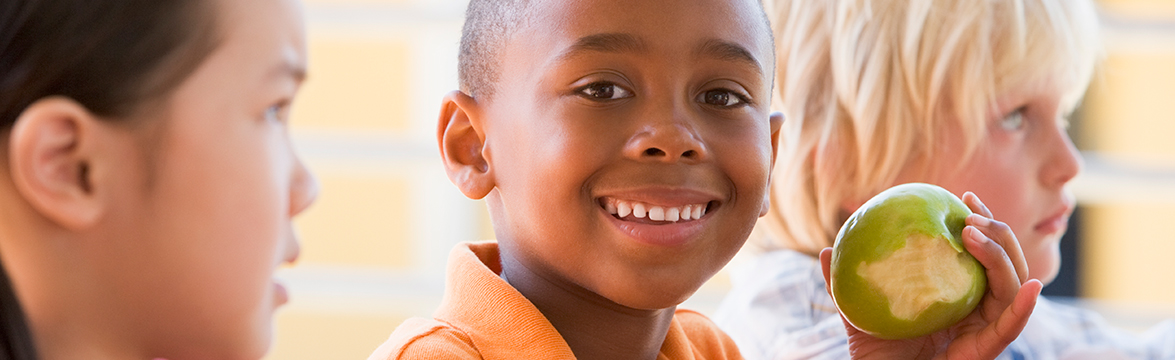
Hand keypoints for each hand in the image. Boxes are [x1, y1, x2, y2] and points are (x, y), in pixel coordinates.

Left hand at [820, 191, 1041, 359]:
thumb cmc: (876, 354)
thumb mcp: (857, 313)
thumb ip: (844, 284)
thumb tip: (827, 250)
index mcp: (957, 295)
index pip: (978, 254)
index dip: (980, 223)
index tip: (964, 197)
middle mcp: (976, 309)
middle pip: (1003, 264)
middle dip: (997, 232)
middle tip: (970, 212)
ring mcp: (984, 329)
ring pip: (1011, 286)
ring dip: (1002, 256)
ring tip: (977, 233)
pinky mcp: (986, 351)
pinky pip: (1010, 328)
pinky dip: (1023, 307)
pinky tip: (1031, 288)